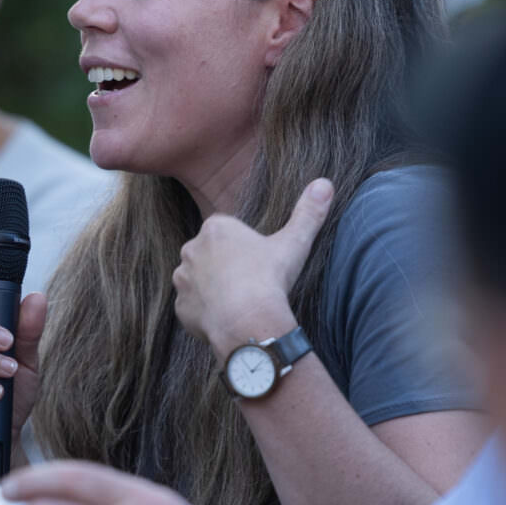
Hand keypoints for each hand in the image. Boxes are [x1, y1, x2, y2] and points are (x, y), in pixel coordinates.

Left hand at [172, 178, 333, 359]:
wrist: (247, 321)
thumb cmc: (269, 279)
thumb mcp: (294, 243)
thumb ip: (308, 213)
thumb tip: (325, 183)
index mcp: (216, 228)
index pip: (227, 231)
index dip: (244, 247)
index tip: (258, 262)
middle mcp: (192, 249)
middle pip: (210, 255)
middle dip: (225, 266)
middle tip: (250, 283)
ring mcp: (182, 279)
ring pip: (197, 280)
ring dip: (212, 288)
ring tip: (238, 303)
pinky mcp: (180, 307)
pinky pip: (192, 307)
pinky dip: (205, 313)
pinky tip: (226, 319)